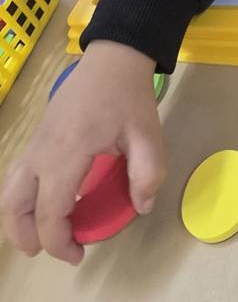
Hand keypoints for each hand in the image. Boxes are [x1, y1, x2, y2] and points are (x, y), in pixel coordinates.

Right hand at [0, 40, 165, 264]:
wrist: (113, 57)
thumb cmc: (129, 95)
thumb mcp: (148, 133)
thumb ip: (148, 172)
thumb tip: (141, 207)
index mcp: (66, 154)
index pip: (49, 213)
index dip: (59, 242)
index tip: (79, 254)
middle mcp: (42, 151)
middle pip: (14, 206)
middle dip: (27, 237)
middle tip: (53, 250)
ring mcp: (36, 141)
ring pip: (9, 190)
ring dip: (18, 219)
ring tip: (41, 234)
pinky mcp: (38, 135)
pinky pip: (18, 174)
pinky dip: (24, 197)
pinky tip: (48, 201)